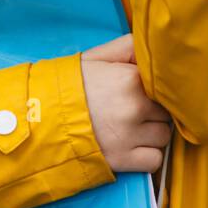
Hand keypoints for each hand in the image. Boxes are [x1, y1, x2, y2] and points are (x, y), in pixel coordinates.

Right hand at [79, 33, 172, 172]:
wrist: (40, 119)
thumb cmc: (69, 86)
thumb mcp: (96, 57)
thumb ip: (127, 47)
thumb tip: (152, 47)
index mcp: (130, 78)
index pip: (165, 85)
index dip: (154, 89)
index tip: (144, 92)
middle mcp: (134, 107)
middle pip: (167, 111)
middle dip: (154, 111)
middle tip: (134, 110)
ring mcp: (129, 135)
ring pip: (163, 136)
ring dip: (152, 134)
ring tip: (132, 128)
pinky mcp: (123, 160)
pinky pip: (155, 160)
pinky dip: (148, 156)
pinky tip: (133, 147)